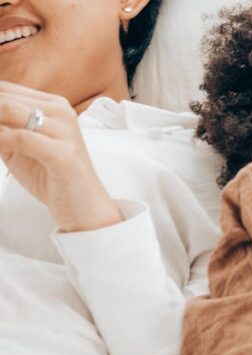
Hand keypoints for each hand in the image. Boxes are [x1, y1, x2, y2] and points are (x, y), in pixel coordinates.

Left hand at [0, 82, 121, 231]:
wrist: (84, 207)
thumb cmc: (52, 177)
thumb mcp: (19, 147)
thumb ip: (1, 128)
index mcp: (53, 105)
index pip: (4, 89)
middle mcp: (61, 112)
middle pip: (4, 97)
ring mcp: (64, 131)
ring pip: (8, 110)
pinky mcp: (62, 153)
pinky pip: (19, 138)